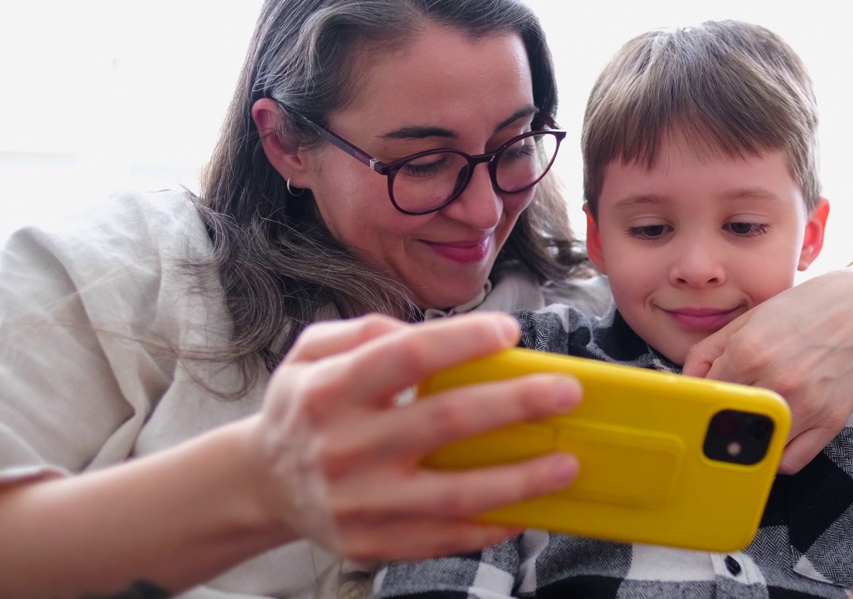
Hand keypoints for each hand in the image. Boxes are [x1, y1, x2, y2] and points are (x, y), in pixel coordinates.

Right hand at [244, 312, 582, 561]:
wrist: (263, 483)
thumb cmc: (305, 408)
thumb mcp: (311, 352)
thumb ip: (365, 330)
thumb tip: (425, 331)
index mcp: (328, 391)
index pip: (406, 357)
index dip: (463, 341)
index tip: (510, 332)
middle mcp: (343, 448)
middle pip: (445, 421)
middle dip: (516, 404)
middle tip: (566, 392)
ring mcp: (358, 503)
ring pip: (454, 494)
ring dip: (520, 479)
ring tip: (566, 462)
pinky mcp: (371, 544)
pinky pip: (443, 538)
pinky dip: (491, 526)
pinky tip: (527, 508)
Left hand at [683, 261, 852, 473]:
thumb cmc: (803, 310)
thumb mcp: (748, 319)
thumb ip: (708, 352)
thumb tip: (688, 383)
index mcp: (750, 352)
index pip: (707, 395)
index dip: (701, 399)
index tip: (702, 402)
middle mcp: (777, 381)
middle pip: (728, 423)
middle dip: (720, 422)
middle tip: (721, 416)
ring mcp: (806, 405)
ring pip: (758, 448)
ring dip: (748, 443)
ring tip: (748, 426)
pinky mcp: (830, 422)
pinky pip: (792, 461)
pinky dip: (776, 458)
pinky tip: (772, 437)